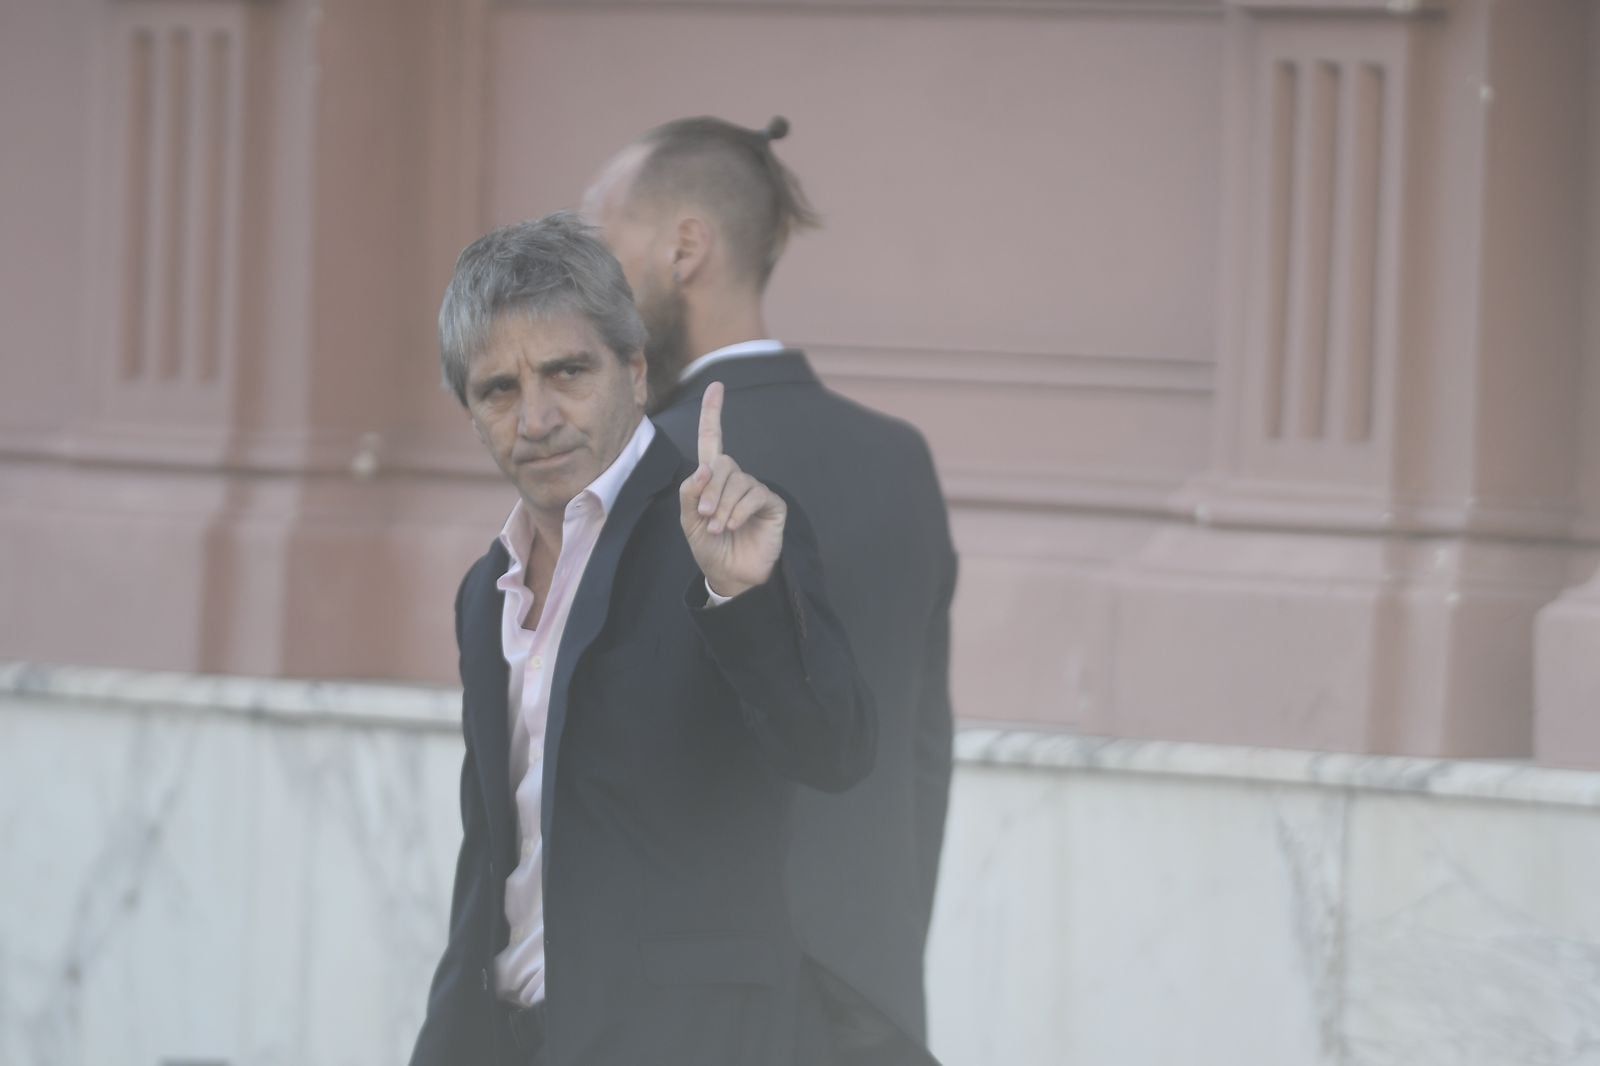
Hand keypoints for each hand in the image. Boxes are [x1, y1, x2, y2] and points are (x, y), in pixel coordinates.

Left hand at [679, 382, 785, 599]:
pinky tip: (734, 526)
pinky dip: (740, 510)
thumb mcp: (690, 522)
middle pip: (723, 464)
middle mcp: (736, 480)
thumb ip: (691, 494)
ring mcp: (755, 491)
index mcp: (713, 480)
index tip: (717, 386)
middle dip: (711, 489)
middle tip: (705, 516)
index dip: (714, 413)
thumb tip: (705, 467)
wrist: (731, 576)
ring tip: (719, 528)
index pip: (713, 440)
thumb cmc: (710, 548)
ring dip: (723, 506)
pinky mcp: (772, 504)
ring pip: (738, 481)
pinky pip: (755, 494)